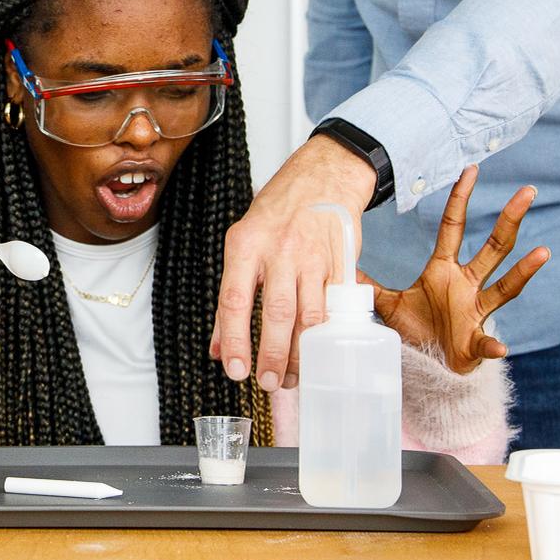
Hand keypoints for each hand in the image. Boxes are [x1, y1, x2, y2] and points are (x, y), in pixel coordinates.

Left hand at [214, 135, 377, 390]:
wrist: (324, 176)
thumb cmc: (278, 213)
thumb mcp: (242, 243)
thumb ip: (230, 296)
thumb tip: (218, 348)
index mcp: (246, 245)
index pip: (234, 300)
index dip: (234, 340)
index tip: (235, 371)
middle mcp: (280, 251)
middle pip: (276, 313)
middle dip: (271, 355)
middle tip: (268, 383)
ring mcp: (313, 258)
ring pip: (309, 316)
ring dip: (300, 353)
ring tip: (291, 376)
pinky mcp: (341, 264)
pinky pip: (333, 308)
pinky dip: (326, 337)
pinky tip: (319, 354)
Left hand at [369, 166, 548, 372]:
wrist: (428, 368)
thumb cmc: (417, 331)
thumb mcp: (389, 304)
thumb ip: (369, 284)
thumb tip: (340, 264)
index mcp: (444, 270)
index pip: (454, 227)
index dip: (461, 199)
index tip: (471, 170)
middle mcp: (467, 285)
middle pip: (494, 246)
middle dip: (510, 219)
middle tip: (528, 192)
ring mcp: (476, 312)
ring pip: (505, 287)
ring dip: (524, 271)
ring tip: (543, 252)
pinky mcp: (475, 343)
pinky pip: (486, 343)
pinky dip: (492, 346)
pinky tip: (499, 346)